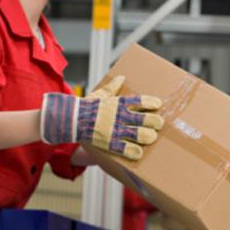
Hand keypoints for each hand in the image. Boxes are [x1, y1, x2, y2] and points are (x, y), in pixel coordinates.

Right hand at [40, 76, 163, 159]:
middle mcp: (119, 116)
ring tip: (151, 137)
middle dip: (155, 122)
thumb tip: (121, 77)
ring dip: (148, 136)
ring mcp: (115, 130)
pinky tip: (140, 152)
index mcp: (117, 103)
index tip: (159, 104)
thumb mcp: (100, 94)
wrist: (71, 119)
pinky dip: (134, 151)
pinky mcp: (109, 143)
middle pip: (145, 119)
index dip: (151, 103)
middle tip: (158, 124)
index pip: (138, 101)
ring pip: (139, 135)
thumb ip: (113, 87)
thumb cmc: (86, 106)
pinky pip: (125, 149)